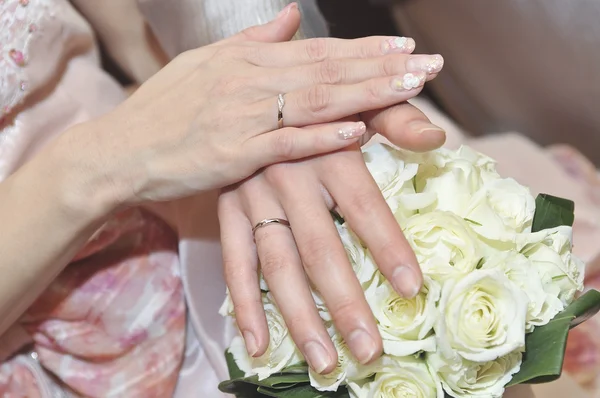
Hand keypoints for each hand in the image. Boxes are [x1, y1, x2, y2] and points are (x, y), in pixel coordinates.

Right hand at [80, 5, 431, 207]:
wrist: (121, 150)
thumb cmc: (164, 109)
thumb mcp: (206, 64)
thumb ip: (254, 41)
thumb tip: (291, 17)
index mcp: (247, 61)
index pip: (318, 51)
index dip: (364, 50)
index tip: (404, 49)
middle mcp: (250, 82)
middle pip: (327, 72)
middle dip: (382, 69)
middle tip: (428, 67)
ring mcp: (243, 117)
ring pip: (315, 101)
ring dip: (365, 94)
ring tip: (409, 89)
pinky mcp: (234, 155)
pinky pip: (285, 143)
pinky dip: (322, 137)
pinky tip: (357, 131)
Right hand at [218, 7, 445, 373]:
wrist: (252, 93)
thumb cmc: (319, 105)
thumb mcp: (357, 99)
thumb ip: (396, 118)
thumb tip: (437, 138)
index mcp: (328, 150)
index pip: (364, 206)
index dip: (388, 247)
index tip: (412, 289)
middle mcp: (289, 176)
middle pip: (320, 248)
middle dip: (345, 303)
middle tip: (370, 350)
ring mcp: (253, 196)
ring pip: (278, 264)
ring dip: (298, 316)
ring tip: (323, 362)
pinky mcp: (227, 210)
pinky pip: (234, 261)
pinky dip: (244, 303)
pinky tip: (258, 343)